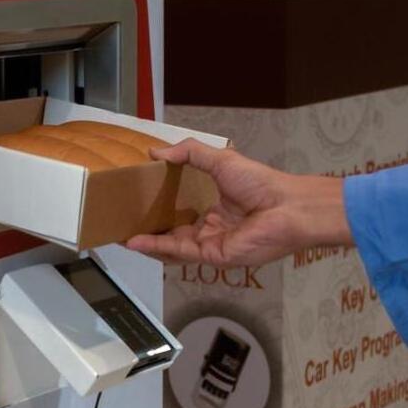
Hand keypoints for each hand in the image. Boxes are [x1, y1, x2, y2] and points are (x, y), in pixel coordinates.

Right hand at [125, 140, 351, 266]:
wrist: (287, 207)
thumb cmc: (260, 182)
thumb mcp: (220, 159)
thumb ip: (189, 154)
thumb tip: (156, 151)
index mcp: (215, 207)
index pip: (180, 211)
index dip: (158, 207)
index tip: (137, 201)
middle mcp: (211, 227)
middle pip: (172, 231)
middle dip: (148, 229)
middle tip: (123, 222)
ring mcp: (210, 243)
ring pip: (171, 245)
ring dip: (146, 241)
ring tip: (120, 234)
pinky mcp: (211, 255)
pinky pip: (179, 252)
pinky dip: (156, 247)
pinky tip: (135, 241)